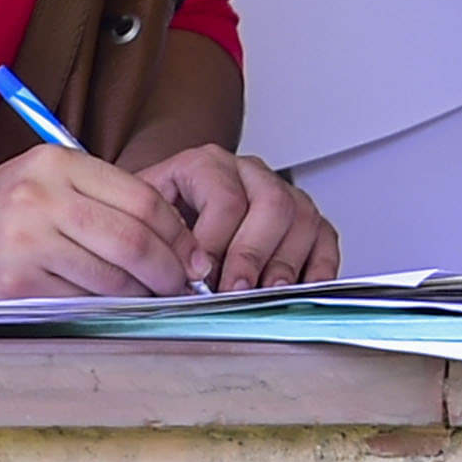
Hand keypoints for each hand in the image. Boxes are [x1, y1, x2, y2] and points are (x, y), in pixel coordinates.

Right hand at [0, 145, 199, 299]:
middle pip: (133, 238)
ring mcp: (24, 241)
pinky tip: (111, 311)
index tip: (191, 254)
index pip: (142, 198)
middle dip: (168, 269)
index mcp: (56, 162)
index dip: (177, 232)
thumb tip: (170, 237)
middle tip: (182, 286)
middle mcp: (41, 197)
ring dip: (140, 294)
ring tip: (151, 300)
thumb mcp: (38, 183)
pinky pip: (78, 301)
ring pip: (110, 275)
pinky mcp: (11, 284)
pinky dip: (103, 309)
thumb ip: (96, 198)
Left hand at [134, 145, 338, 291]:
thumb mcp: (135, 224)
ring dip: (284, 263)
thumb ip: (149, 246)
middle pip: (271, 204)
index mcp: (204, 165)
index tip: (197, 277)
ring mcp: (282, 193)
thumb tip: (168, 282)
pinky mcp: (305, 220)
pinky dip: (317, 268)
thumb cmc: (151, 225)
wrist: (160, 218)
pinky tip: (297, 291)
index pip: (224, 196)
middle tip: (232, 291)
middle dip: (251, 254)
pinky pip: (325, 238)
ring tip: (261, 296)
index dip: (213, 241)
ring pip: (301, 218)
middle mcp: (249, 173)